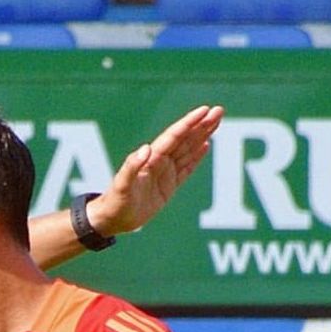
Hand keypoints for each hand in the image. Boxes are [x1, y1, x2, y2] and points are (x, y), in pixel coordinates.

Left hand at [90, 105, 224, 236]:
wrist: (111, 220)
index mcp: (150, 159)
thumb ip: (131, 167)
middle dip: (201, 124)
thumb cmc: (114, 203)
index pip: (174, 136)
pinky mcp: (168, 186)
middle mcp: (159, 162)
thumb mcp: (121, 186)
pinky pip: (186, 167)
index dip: (189, 123)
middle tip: (219, 110)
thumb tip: (146, 148)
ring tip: (216, 121)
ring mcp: (164, 173)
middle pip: (184, 139)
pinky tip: (206, 144)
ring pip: (188, 150)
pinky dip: (196, 156)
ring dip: (202, 135)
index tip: (204, 110)